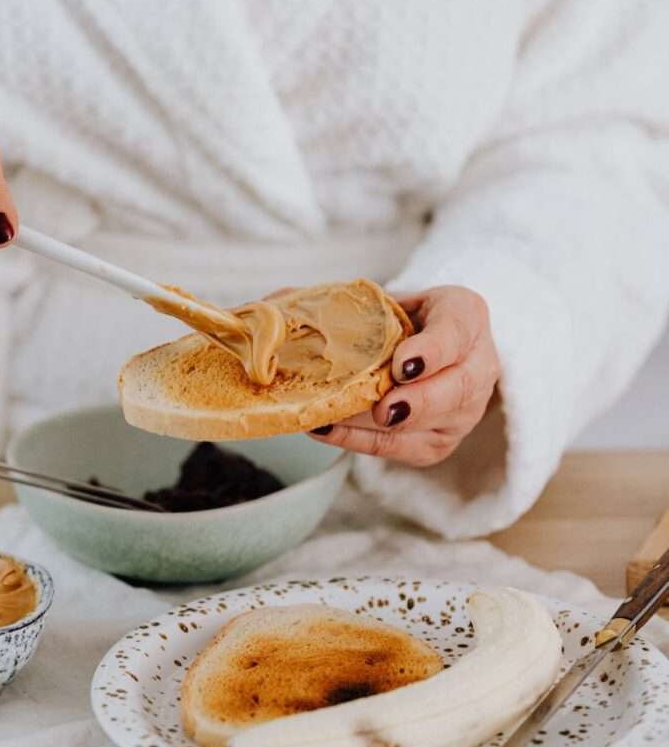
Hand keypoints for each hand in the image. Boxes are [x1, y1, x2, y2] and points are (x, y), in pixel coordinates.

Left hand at [307, 286, 499, 466]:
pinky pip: (401, 448)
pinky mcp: (438, 442)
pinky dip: (360, 441)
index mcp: (465, 316)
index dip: (431, 351)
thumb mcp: (385, 298)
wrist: (426, 349)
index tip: (402, 364)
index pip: (455, 333)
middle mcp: (477, 367)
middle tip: (383, 409)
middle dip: (418, 403)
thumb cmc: (399, 319)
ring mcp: (462, 412)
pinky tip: (324, 429)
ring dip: (380, 429)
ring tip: (333, 420)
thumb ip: (338, 301)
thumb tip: (269, 305)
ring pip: (429, 427)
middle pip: (455, 390)